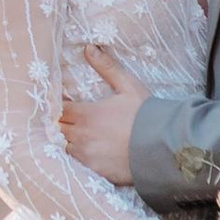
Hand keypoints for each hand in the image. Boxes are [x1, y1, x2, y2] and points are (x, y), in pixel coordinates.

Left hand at [61, 59, 146, 185]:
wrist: (161, 146)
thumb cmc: (145, 114)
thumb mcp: (128, 86)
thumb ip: (107, 67)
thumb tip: (88, 48)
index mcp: (87, 114)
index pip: (58, 109)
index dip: (57, 106)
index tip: (63, 104)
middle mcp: (81, 135)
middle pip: (58, 129)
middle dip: (60, 123)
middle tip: (68, 120)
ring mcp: (86, 156)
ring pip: (64, 147)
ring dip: (67, 141)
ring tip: (76, 136)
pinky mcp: (94, 171)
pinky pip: (76, 165)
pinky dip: (78, 158)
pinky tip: (87, 153)